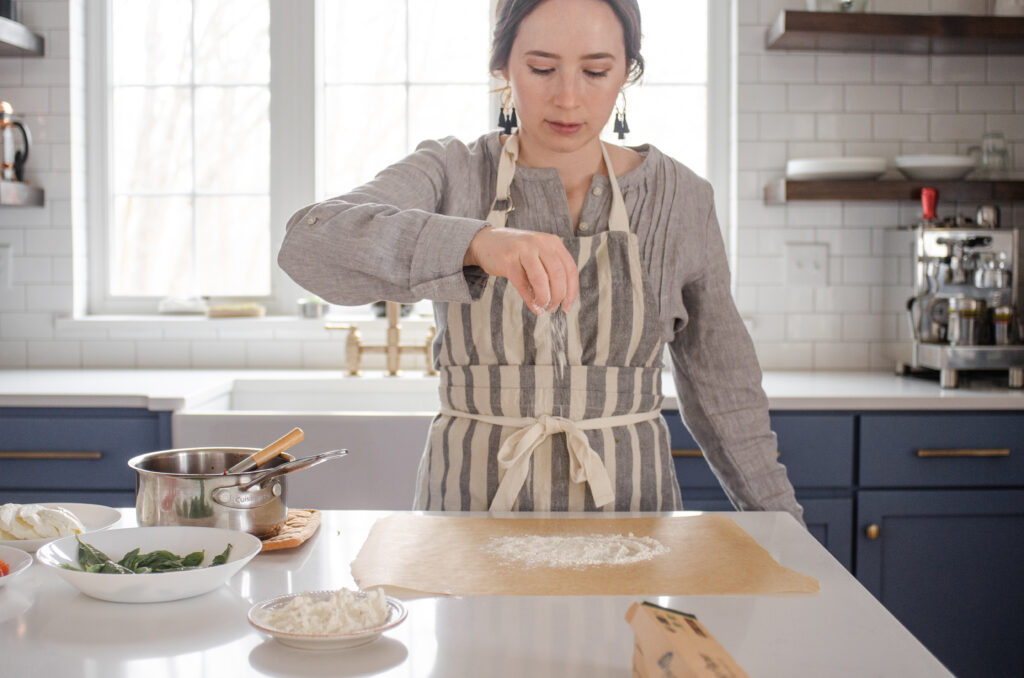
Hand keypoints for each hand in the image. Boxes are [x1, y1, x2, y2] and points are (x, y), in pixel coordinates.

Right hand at [463, 227, 578, 313]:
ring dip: (545, 298)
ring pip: (541, 280)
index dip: (572, 291)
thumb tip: (563, 298)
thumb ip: (552, 269)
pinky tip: (534, 308)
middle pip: (558, 275)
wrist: (485, 242)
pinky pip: (523, 285)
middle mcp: (540, 243)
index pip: (570, 269)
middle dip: (558, 296)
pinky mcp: (508, 261)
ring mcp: (523, 250)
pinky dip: (530, 300)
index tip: (567, 306)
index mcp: (552, 242)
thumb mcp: (538, 254)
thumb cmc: (516, 252)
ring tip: (543, 307)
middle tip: (553, 308)